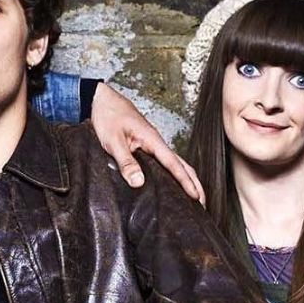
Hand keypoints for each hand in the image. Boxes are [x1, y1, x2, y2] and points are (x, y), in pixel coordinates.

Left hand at [89, 81, 203, 201]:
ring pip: (175, 162)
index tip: (196, 196)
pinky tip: (172, 181)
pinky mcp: (146, 145)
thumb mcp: (114, 141)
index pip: (174, 164)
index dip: (185, 182)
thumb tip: (138, 182)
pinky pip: (165, 161)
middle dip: (194, 183)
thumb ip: (126, 162)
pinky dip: (174, 172)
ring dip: (186, 178)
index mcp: (153, 140)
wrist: (101, 100)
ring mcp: (152, 143)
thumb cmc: (108, 116)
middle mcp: (156, 142)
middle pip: (182, 164)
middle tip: (202, 202)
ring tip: (193, 195)